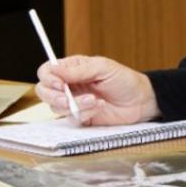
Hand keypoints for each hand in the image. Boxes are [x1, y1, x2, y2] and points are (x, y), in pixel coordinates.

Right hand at [35, 55, 158, 125]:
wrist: (141, 101)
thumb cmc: (124, 80)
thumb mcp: (102, 68)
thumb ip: (77, 70)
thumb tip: (53, 70)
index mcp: (72, 68)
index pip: (47, 71)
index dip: (48, 78)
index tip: (59, 84)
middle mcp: (69, 85)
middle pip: (44, 91)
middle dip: (54, 96)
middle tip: (68, 97)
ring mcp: (74, 101)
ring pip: (56, 107)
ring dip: (74, 105)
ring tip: (95, 100)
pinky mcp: (81, 116)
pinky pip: (71, 118)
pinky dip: (84, 113)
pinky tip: (99, 107)